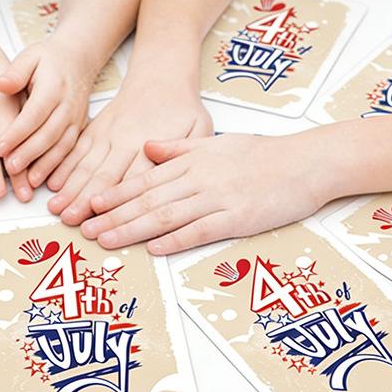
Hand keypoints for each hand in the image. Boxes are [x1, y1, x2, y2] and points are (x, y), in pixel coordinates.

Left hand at [0, 39, 93, 186]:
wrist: (78, 60)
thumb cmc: (50, 60)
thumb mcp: (30, 57)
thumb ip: (15, 72)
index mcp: (53, 88)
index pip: (33, 115)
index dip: (16, 133)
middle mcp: (68, 106)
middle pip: (48, 134)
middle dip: (29, 154)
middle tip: (10, 168)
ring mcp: (76, 119)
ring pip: (62, 146)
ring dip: (46, 165)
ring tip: (29, 180)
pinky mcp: (80, 129)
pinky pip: (71, 151)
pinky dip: (60, 167)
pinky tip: (48, 179)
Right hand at [46, 76, 212, 224]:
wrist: (161, 75)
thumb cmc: (182, 107)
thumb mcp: (199, 129)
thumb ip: (187, 156)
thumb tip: (174, 178)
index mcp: (151, 145)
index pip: (134, 181)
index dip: (121, 204)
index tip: (108, 222)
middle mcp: (125, 141)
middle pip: (105, 177)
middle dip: (86, 201)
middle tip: (72, 221)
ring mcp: (107, 136)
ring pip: (86, 167)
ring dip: (71, 189)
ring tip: (57, 208)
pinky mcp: (95, 131)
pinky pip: (76, 151)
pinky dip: (63, 167)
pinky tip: (52, 183)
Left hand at [81, 132, 328, 254]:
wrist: (306, 162)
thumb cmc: (261, 154)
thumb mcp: (214, 143)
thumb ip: (178, 148)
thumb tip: (146, 148)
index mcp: (192, 161)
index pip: (145, 179)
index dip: (115, 193)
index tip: (91, 203)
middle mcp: (199, 178)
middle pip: (148, 199)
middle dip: (113, 215)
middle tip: (85, 229)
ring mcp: (218, 198)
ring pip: (167, 215)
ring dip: (133, 229)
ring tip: (107, 240)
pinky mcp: (238, 217)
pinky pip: (201, 230)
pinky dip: (176, 239)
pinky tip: (154, 248)